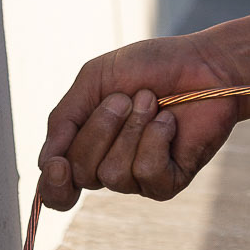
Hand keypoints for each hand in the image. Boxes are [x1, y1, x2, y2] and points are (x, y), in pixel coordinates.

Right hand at [37, 33, 235, 209]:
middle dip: (102, 126)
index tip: (58, 165)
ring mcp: (139, 178)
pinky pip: (147, 172)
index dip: (54, 184)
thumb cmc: (151, 66)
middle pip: (81, 173)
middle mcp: (109, 167)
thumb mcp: (96, 79)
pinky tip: (169, 120)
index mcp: (87, 146)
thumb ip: (65, 118)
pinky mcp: (168, 182)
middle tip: (127, 96)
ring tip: (153, 102)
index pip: (57, 188)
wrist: (203, 61)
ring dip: (134, 126)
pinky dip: (157, 137)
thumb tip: (46, 163)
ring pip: (114, 174)